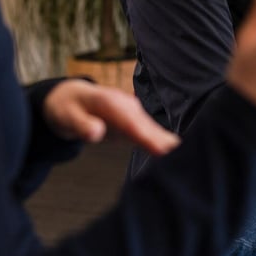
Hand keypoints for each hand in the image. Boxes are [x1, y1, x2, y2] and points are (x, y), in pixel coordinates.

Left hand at [43, 80, 179, 155]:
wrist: (72, 98)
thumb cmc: (68, 108)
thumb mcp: (67, 117)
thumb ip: (81, 125)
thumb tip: (96, 133)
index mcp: (110, 103)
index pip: (130, 122)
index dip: (147, 136)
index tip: (163, 149)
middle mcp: (127, 106)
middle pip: (147, 125)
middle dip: (165, 140)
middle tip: (185, 156)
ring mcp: (133, 113)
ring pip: (152, 129)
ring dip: (168, 142)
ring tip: (188, 157)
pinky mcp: (135, 123)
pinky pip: (150, 134)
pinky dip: (163, 143)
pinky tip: (177, 153)